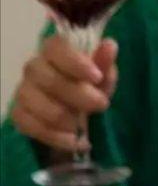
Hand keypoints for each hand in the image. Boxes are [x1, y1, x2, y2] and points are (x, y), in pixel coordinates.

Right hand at [9, 36, 117, 150]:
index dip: (76, 62)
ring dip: (66, 118)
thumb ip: (104, 63)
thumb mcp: (103, 77)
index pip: (57, 48)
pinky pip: (33, 127)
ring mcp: (23, 91)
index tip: (97, 77)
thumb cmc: (90, 87)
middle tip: (101, 104)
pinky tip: (73, 140)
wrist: (76, 115)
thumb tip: (109, 45)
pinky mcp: (19, 115)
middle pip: (49, 80)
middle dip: (79, 95)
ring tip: (83, 125)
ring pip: (39, 106)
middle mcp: (34, 67)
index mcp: (54, 50)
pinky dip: (56, 137)